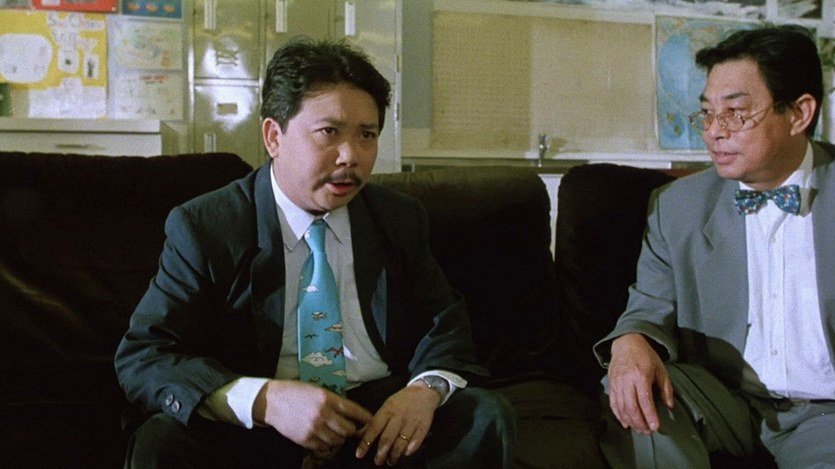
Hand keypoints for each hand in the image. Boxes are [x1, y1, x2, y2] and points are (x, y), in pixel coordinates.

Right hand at [253, 380, 372, 451]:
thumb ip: (335, 402)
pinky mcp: (305, 439)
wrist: (273, 401)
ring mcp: (314, 428)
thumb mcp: (318, 391)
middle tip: (348, 428)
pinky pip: (324, 447)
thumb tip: (352, 414)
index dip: (365, 417)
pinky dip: (326, 444)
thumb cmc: (297, 393)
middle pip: (349, 430)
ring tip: (333, 432)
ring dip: (339, 438)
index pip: (354, 411)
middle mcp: (323, 414)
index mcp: (328, 399)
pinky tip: (322, 436)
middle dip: (351, 430)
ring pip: (338, 441)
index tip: (369, 421)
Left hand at [355, 382, 440, 465]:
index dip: (366, 442)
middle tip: (377, 461)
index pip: (374, 428)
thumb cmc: (402, 401)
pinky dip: (410, 449)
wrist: (424, 392)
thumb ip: (375, 421)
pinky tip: (405, 453)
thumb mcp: (386, 406)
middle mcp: (399, 416)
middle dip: (381, 453)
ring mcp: (412, 422)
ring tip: (391, 461)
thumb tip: (359, 434)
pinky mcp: (423, 426)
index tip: (359, 454)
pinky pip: (416, 441)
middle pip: (388, 438)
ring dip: (395, 454)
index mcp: (387, 410)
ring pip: (401, 442)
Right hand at [607, 333, 674, 434]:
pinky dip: (619, 415)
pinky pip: (613, 403)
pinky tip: (625, 423)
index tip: (655, 427)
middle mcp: (627, 380)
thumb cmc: (646, 356)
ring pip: (621, 407)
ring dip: (630, 421)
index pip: (645, 401)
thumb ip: (666, 388)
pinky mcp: (611, 384)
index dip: (650, 416)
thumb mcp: (661, 369)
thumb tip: (669, 406)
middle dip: (640, 422)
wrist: (626, 343)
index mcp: (641, 376)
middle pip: (631, 407)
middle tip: (648, 432)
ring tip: (639, 429)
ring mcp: (617, 383)